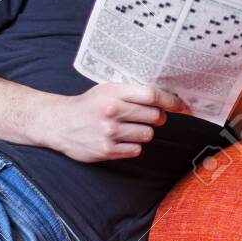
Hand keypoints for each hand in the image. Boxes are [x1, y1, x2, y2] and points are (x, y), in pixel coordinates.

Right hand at [45, 83, 188, 161]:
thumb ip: (133, 92)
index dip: (171, 101)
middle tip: (144, 117)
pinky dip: (132, 146)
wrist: (59, 123)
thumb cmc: (89, 105)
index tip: (182, 106)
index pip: (152, 95)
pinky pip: (136, 150)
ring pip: (147, 135)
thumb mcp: (108, 90)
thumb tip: (167, 99)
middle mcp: (112, 111)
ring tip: (127, 128)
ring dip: (142, 132)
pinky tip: (119, 139)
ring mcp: (110, 132)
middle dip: (156, 118)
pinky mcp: (107, 150)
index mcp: (114, 93)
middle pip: (155, 117)